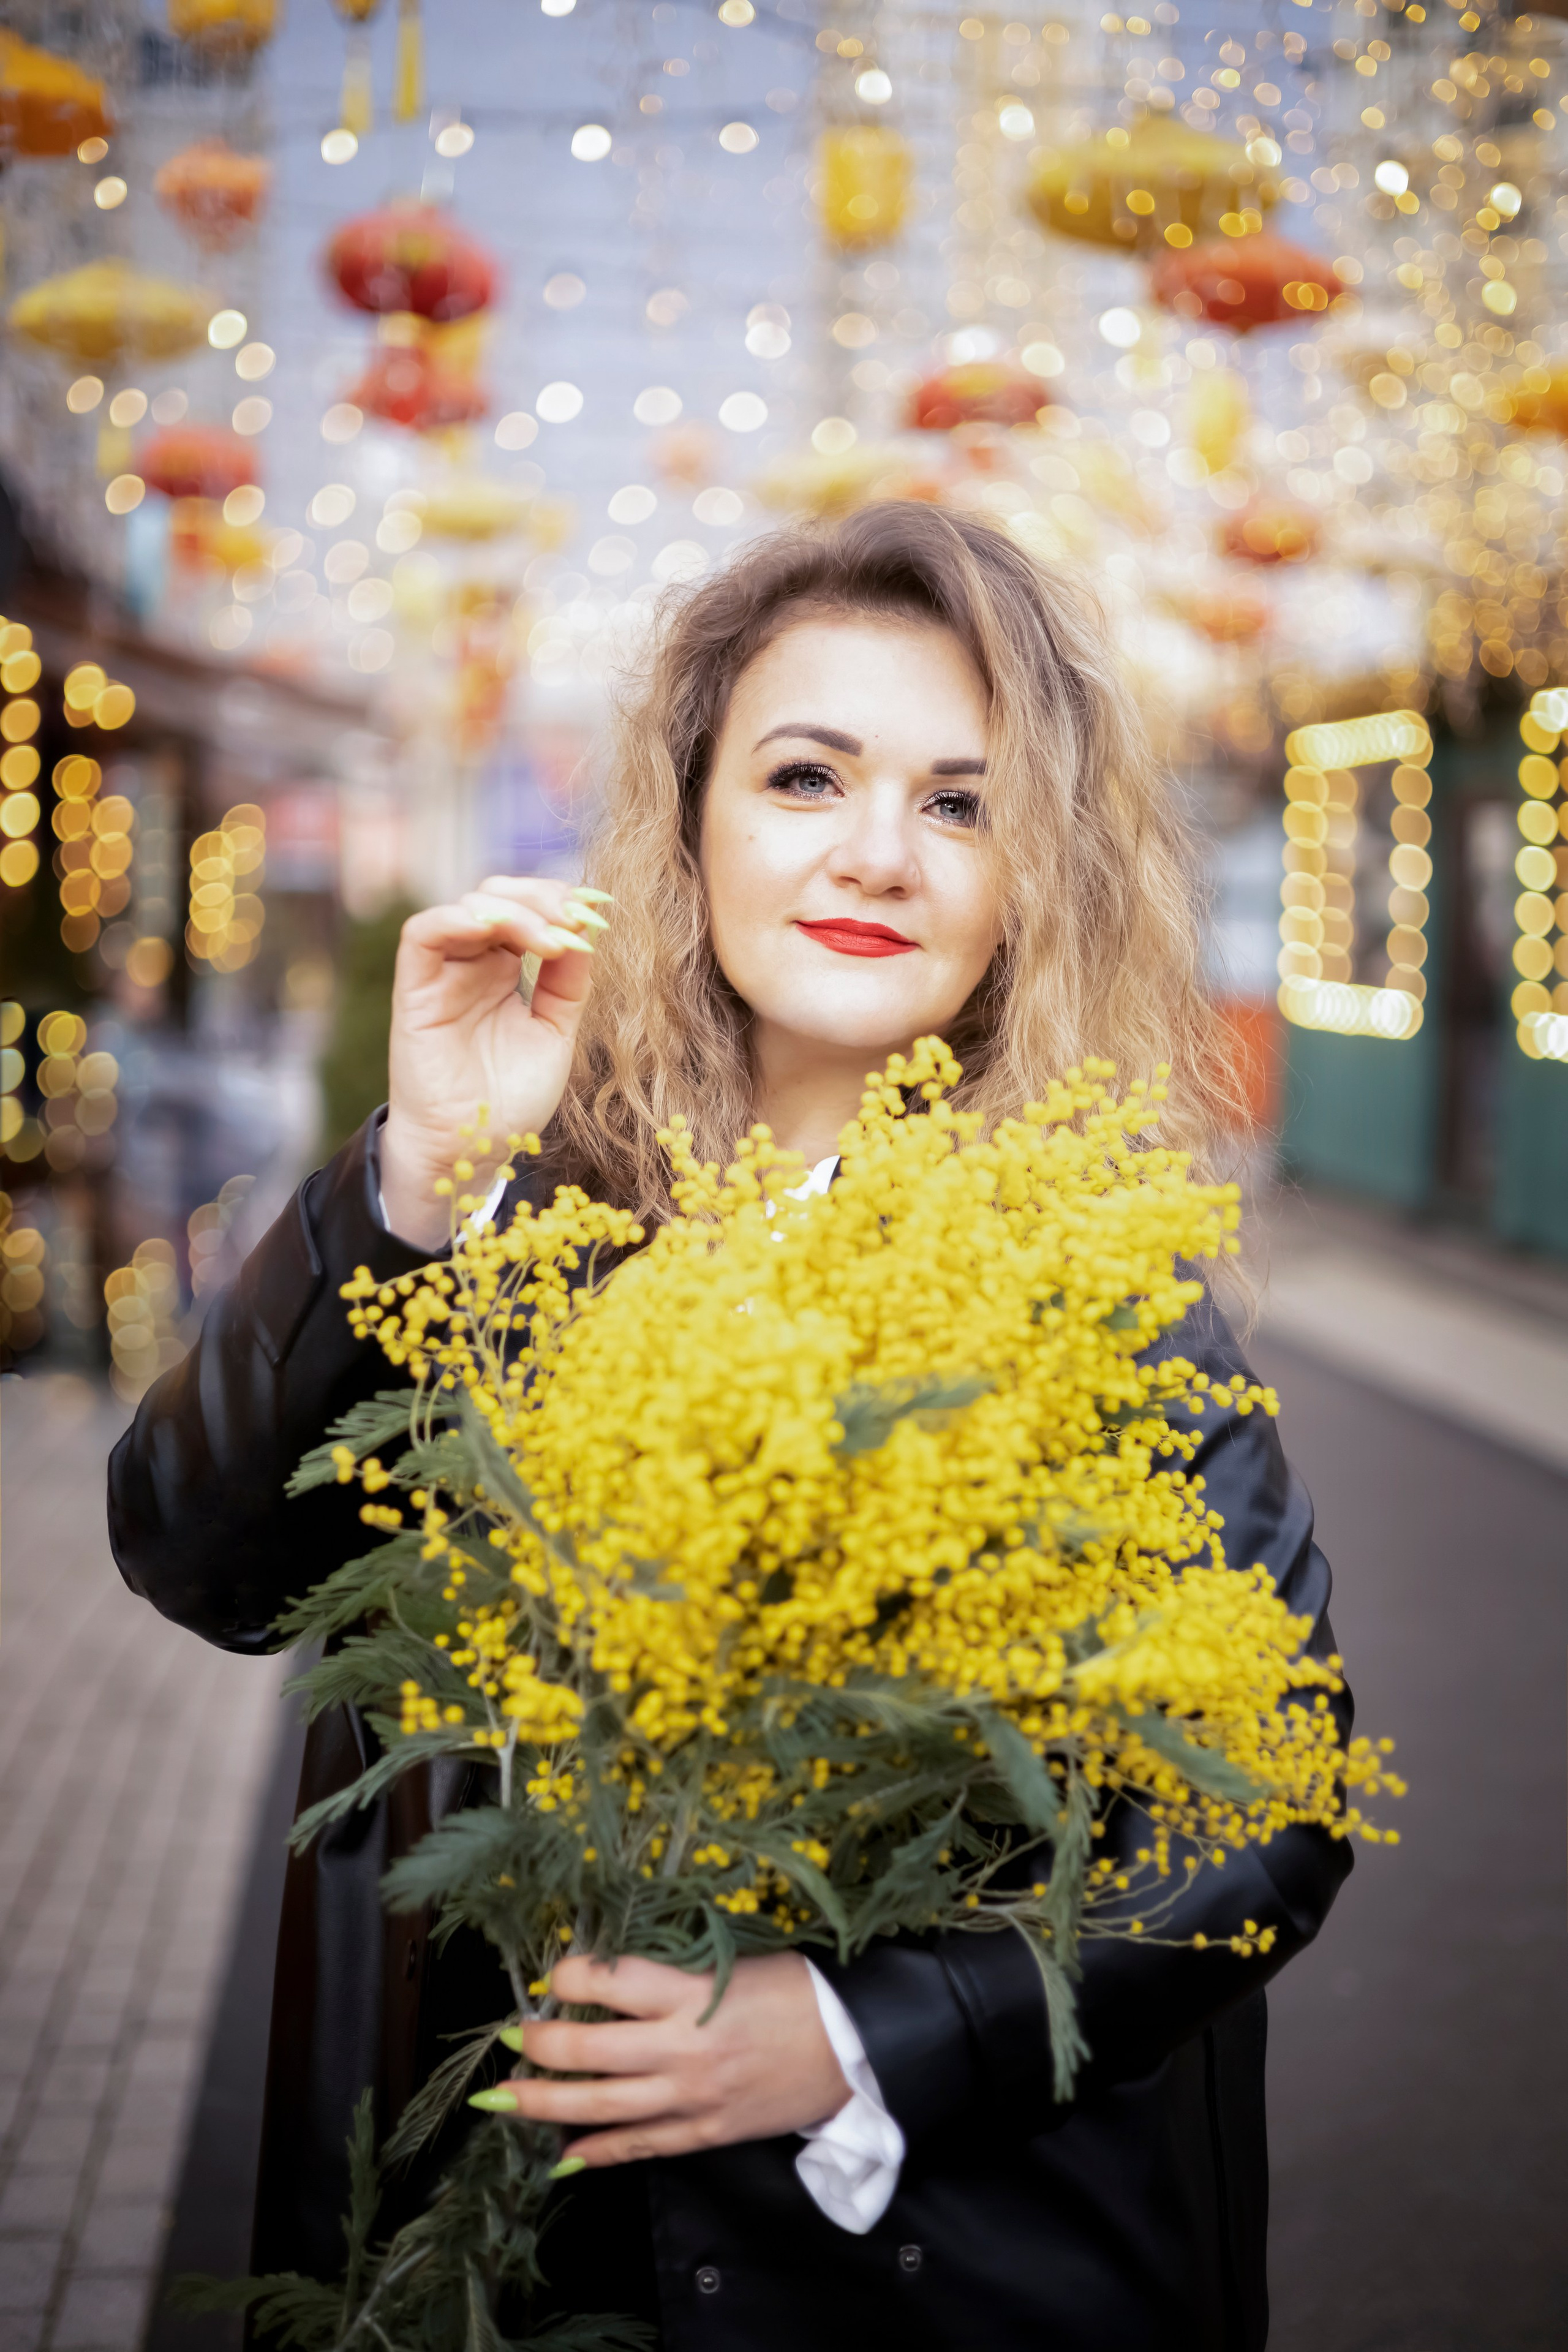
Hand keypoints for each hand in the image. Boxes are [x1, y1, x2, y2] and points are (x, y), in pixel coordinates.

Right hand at [381, 877, 605, 1247]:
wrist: (472, 1149)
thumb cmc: (510, 1099)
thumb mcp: (555, 1031)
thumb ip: (567, 981)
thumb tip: (585, 928)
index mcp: (503, 971)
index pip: (527, 910)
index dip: (561, 901)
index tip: (598, 913)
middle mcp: (472, 964)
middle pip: (498, 896)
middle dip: (541, 897)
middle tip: (574, 919)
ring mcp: (443, 974)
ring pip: (467, 905)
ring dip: (514, 909)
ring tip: (550, 940)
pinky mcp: (415, 988)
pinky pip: (423, 933)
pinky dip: (459, 918)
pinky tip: (499, 930)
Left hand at [492, 1952, 850, 2167]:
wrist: (853, 2048)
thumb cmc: (796, 1992)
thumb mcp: (735, 1966)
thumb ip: (677, 1976)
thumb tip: (615, 1980)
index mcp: (695, 1994)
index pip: (612, 1980)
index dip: (572, 1973)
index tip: (555, 1971)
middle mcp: (684, 2049)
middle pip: (591, 2049)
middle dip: (540, 2043)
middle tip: (511, 2037)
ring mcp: (692, 2098)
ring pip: (602, 2106)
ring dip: (546, 2103)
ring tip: (505, 2100)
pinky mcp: (706, 2132)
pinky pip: (640, 2146)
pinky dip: (598, 2153)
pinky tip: (564, 2157)